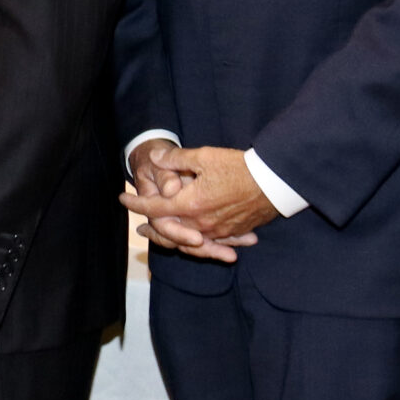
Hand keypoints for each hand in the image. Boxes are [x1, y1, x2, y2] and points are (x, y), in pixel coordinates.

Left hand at [121, 143, 266, 261]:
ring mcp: (218, 231)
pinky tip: (194, 240)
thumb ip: (177, 159)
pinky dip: (198, 242)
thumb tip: (155, 158)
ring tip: (162, 237)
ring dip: (173, 238)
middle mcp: (202, 223)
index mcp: (191, 204)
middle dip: (153, 229)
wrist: (275, 182)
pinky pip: (210, 242)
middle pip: (170, 231)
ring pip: (189, 241)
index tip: (123, 200)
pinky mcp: (232, 232)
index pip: (155, 208)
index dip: (137, 204)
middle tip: (140, 228)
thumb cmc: (240, 167)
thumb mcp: (205, 157)